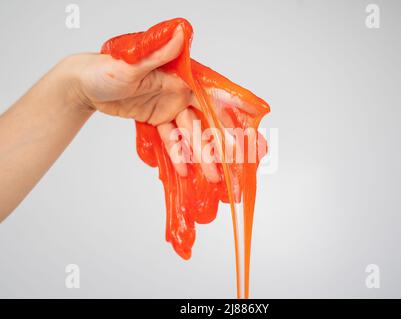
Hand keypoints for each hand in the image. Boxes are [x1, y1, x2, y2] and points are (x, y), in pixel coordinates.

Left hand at [68, 27, 219, 181]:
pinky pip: (169, 139)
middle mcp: (178, 92)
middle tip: (225, 167)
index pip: (208, 96)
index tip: (243, 131)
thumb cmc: (105, 68)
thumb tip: (178, 34)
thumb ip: (157, 54)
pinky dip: (176, 154)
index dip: (226, 113)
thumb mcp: (131, 63)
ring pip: (187, 134)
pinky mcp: (157, 118)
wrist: (84, 84)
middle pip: (201, 122)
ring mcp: (168, 107)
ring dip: (198, 155)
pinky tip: (183, 170)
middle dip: (214, 145)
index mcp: (178, 77)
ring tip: (209, 176)